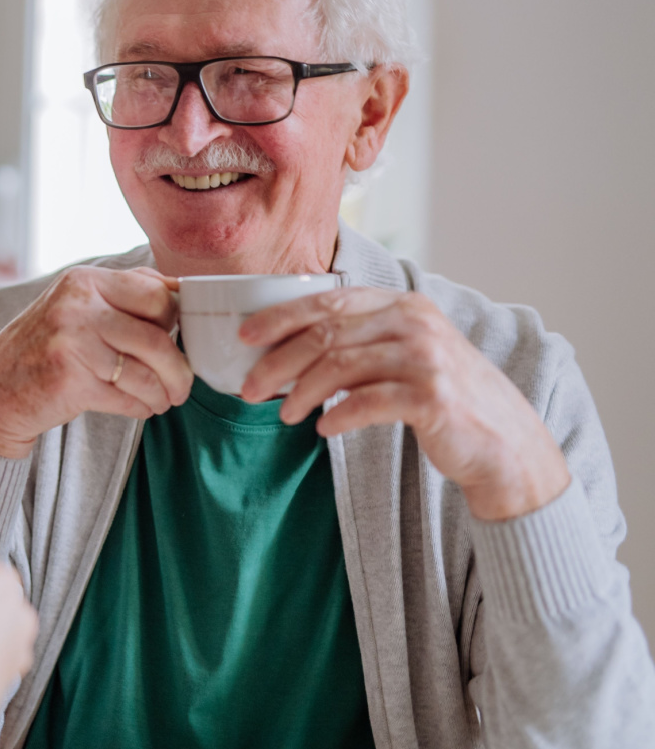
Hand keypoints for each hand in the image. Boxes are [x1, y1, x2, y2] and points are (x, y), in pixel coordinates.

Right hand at [0, 266, 194, 458]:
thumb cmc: (45, 348)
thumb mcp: (75, 306)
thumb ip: (123, 293)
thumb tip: (179, 290)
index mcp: (84, 281)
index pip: (156, 293)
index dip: (175, 321)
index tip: (177, 340)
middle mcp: (77, 306)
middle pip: (158, 334)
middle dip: (179, 365)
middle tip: (181, 382)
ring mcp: (72, 343)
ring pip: (147, 372)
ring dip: (164, 393)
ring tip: (162, 400)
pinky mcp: (71, 381)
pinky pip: (128, 398)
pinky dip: (142, 408)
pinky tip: (140, 407)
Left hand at [240, 287, 570, 520]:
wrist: (505, 447)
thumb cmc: (443, 401)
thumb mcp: (404, 356)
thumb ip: (360, 342)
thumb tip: (285, 350)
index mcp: (403, 304)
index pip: (328, 302)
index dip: (280, 317)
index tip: (244, 337)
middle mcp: (415, 322)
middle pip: (326, 333)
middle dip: (278, 361)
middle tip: (247, 387)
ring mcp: (427, 357)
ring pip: (340, 366)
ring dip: (301, 392)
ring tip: (281, 414)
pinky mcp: (433, 396)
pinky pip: (367, 402)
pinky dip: (338, 416)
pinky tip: (323, 428)